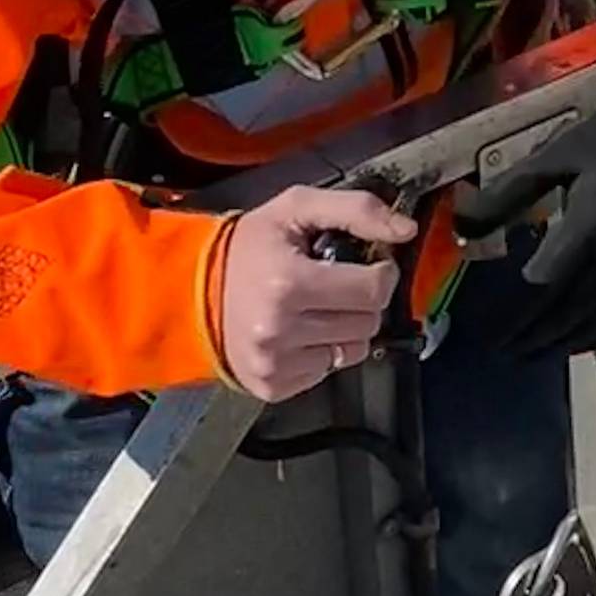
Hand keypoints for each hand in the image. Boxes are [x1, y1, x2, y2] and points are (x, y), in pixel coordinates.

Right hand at [213, 187, 414, 401]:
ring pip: (354, 351)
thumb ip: (357, 209)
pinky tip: (299, 331)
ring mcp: (275, 364)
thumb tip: (406, 229)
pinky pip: (327, 372)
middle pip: (368, 322)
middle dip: (362, 300)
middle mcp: (280, 330)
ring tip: (316, 307)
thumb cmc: (248, 247)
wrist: (190, 291)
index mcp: (289, 284)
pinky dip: (322, 351)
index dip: (381, 273)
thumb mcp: (296, 209)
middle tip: (338, 284)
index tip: (369, 264)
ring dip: (346, 327)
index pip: (373, 290)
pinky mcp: (273, 386)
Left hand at [453, 102, 595, 357]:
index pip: (545, 285)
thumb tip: (463, 225)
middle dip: (537, 336)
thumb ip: (506, 194)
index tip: (493, 332)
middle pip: (572, 312)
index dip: (518, 315)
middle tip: (509, 351)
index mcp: (589, 225)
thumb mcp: (554, 157)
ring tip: (540, 353)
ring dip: (568, 342)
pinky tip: (585, 339)